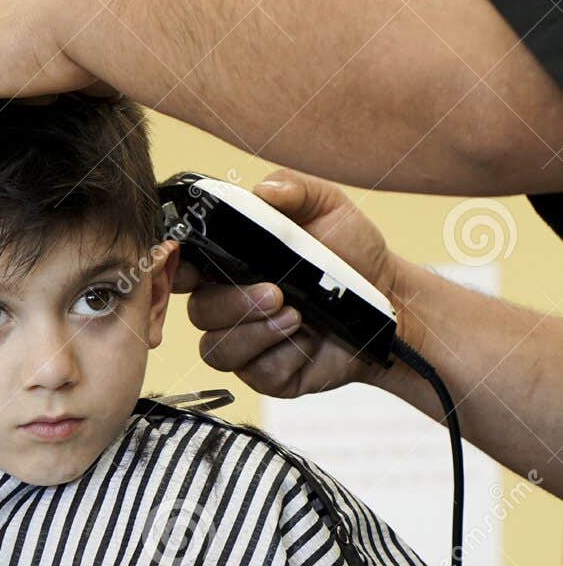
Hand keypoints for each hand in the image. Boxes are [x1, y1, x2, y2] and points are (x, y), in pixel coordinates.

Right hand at [175, 169, 407, 399]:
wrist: (388, 302)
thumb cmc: (353, 254)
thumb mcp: (327, 207)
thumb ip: (294, 189)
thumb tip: (261, 190)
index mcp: (231, 263)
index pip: (183, 270)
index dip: (177, 270)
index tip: (195, 268)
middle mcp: (230, 305)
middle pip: (198, 312)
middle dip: (232, 304)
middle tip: (275, 292)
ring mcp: (246, 344)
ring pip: (217, 349)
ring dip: (254, 332)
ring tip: (296, 315)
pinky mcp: (267, 376)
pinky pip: (256, 374)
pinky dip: (283, 356)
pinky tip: (307, 340)